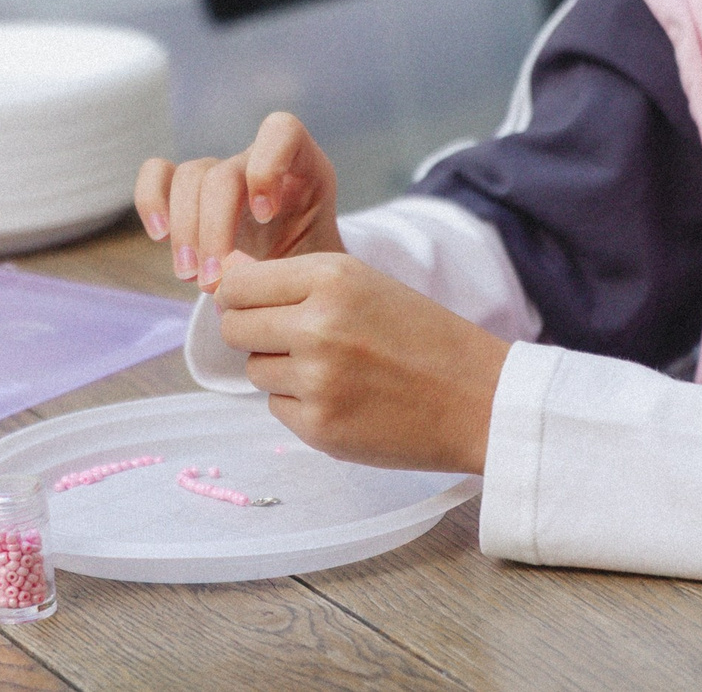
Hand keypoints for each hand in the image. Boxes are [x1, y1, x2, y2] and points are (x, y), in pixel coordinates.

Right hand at [135, 111, 342, 290]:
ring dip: (185, 231)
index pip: (283, 131)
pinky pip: (158, 174)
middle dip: (213, 230)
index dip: (267, 166)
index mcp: (303, 168)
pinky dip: (152, 200)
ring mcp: (220, 173)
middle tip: (213, 281)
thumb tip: (244, 276)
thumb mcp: (320, 268)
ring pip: (190, 176)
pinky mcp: (187, 191)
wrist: (292, 283)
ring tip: (191, 277)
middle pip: (224, 174)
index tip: (265, 215)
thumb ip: (292, 267)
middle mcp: (257, 163)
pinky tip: (160, 236)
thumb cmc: (311, 271)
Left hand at [212, 250, 507, 473]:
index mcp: (331, 277)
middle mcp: (318, 325)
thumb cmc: (420, 336)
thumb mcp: (363, 284)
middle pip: (234, 328)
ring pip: (254, 370)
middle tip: (297, 340)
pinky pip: (276, 408)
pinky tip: (343, 398)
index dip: (240, 296)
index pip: (236, 285)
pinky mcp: (319, 428)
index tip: (256, 304)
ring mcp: (317, 380)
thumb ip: (290, 280)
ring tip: (333, 369)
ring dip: (280, 371)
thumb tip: (223, 273)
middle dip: (254, 334)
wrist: (478, 399)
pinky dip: (299, 405)